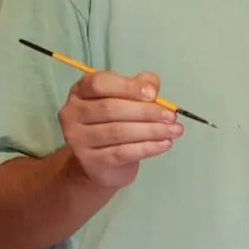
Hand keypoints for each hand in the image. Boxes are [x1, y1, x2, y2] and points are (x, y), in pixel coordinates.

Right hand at [58, 70, 182, 189]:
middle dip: (146, 112)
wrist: (100, 164)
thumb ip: (138, 87)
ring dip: (152, 130)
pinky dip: (148, 148)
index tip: (153, 94)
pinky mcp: (91, 161)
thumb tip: (151, 85)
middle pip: (111, 108)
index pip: (99, 83)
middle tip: (172, 116)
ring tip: (175, 130)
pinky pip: (122, 153)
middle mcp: (73, 113)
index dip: (127, 86)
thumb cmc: (114, 125)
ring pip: (119, 132)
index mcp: (80, 92)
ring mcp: (78, 139)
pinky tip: (165, 144)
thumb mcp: (125, 101)